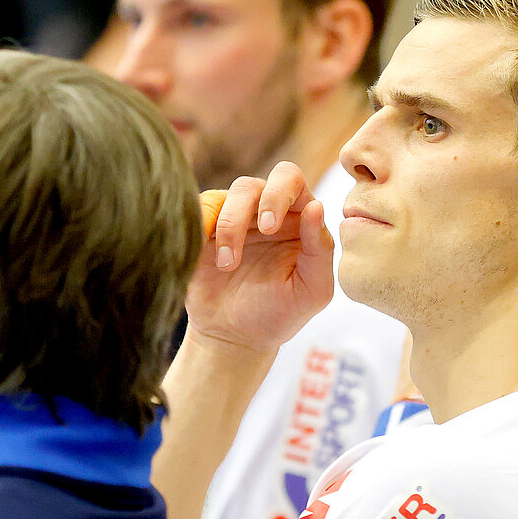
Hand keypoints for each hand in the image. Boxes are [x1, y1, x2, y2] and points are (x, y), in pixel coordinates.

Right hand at [185, 162, 334, 355]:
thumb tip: (317, 206)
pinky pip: (196, 212)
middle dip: (249, 205)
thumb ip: (321, 249)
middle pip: (252, 184)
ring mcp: (230, 220)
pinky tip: (205, 254)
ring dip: (227, 227)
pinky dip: (199, 225)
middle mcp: (262, 211)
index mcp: (296, 218)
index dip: (279, 193)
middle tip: (255, 234)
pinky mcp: (201, 232)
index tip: (269, 228)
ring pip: (224, 198)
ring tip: (228, 265)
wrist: (234, 338)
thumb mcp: (312, 290)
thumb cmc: (279, 314)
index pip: (290, 180)